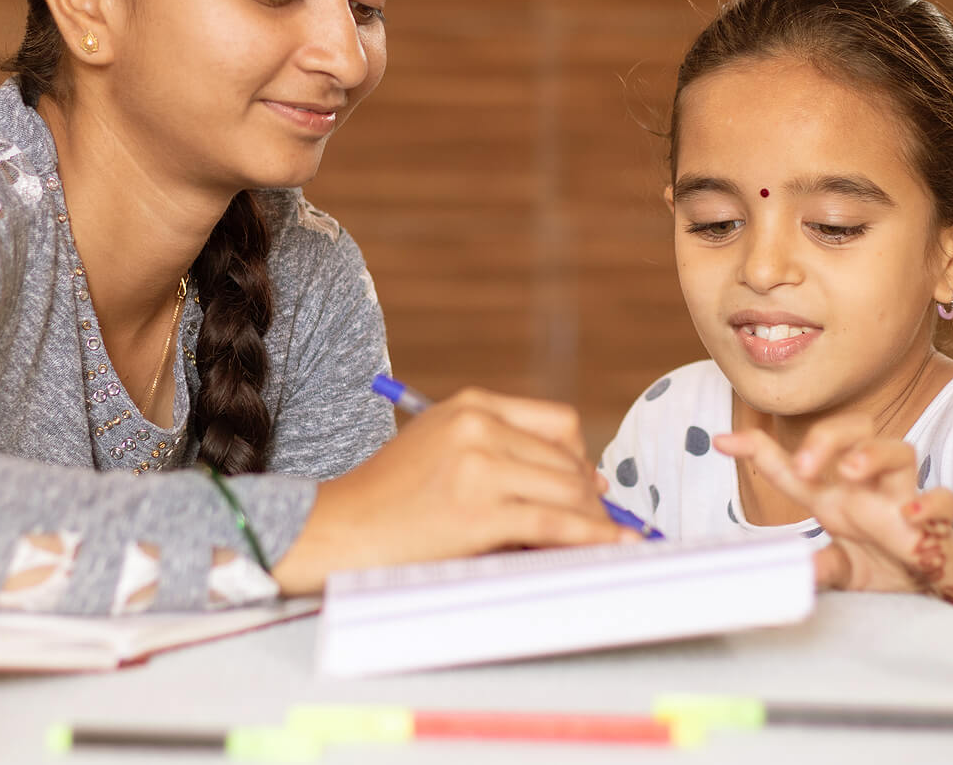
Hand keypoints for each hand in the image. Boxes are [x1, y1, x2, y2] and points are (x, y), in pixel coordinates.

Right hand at [273, 388, 634, 593]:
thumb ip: (499, 449)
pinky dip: (591, 539)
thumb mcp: (441, 447)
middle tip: (602, 526)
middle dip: (590, 498)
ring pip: (568, 492)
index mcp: (472, 405)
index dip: (582, 458)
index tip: (592, 488)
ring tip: (605, 543)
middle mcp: (478, 426)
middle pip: (568, 459)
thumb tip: (581, 482)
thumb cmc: (390, 497)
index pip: (559, 423)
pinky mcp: (480, 511)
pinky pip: (554, 525)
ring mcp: (479, 466)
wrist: (340, 530)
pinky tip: (612, 549)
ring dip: (594, 521)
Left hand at [713, 414, 952, 593]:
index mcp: (834, 494)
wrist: (933, 584)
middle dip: (828, 437)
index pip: (791, 462)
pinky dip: (931, 504)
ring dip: (874, 453)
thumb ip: (822, 567)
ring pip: (900, 450)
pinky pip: (944, 500)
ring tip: (853, 471)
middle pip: (854, 429)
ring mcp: (902, 498)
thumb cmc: (881, 562)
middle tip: (806, 466)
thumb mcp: (841, 567)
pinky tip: (911, 517)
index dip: (756, 447)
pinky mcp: (937, 522)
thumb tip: (801, 572)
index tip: (722, 441)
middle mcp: (867, 486)